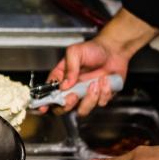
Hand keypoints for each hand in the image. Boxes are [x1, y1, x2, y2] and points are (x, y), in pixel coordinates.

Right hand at [40, 8, 158, 115]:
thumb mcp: (75, 52)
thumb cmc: (93, 49)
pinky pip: (100, 103)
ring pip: (82, 110)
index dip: (45, 102)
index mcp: (62, 78)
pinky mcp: (100, 97)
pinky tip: (106, 80)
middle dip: (68, 104)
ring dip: (89, 98)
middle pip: (63, 108)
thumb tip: (64, 85)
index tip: (44, 107)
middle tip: (74, 95)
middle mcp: (72, 89)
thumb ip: (69, 68)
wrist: (114, 50)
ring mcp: (86, 95)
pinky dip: (104, 91)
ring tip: (95, 83)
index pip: (50, 94)